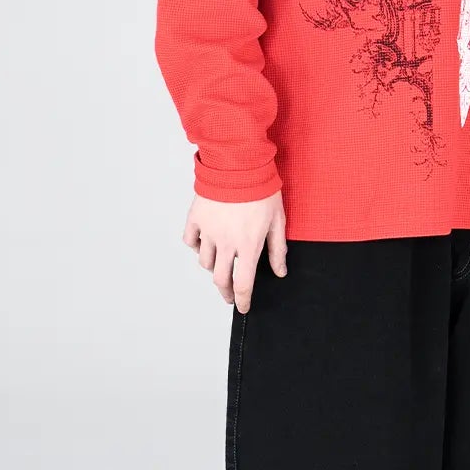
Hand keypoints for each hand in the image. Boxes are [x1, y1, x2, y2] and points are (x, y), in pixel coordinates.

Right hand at [183, 191, 286, 312]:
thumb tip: (279, 272)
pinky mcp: (196, 217)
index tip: (242, 307)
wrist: (239, 162)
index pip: (242, 284)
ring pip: (204, 262)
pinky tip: (204, 244)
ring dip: (212, 267)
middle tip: (229, 296)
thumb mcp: (277, 220)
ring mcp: (208, 230)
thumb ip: (277, 249)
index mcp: (248, 245)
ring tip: (220, 264)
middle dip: (225, 292)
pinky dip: (196, 247)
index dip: (242, 300)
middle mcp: (225, 242)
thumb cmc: (262, 188)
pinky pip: (190, 241)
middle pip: (220, 279)